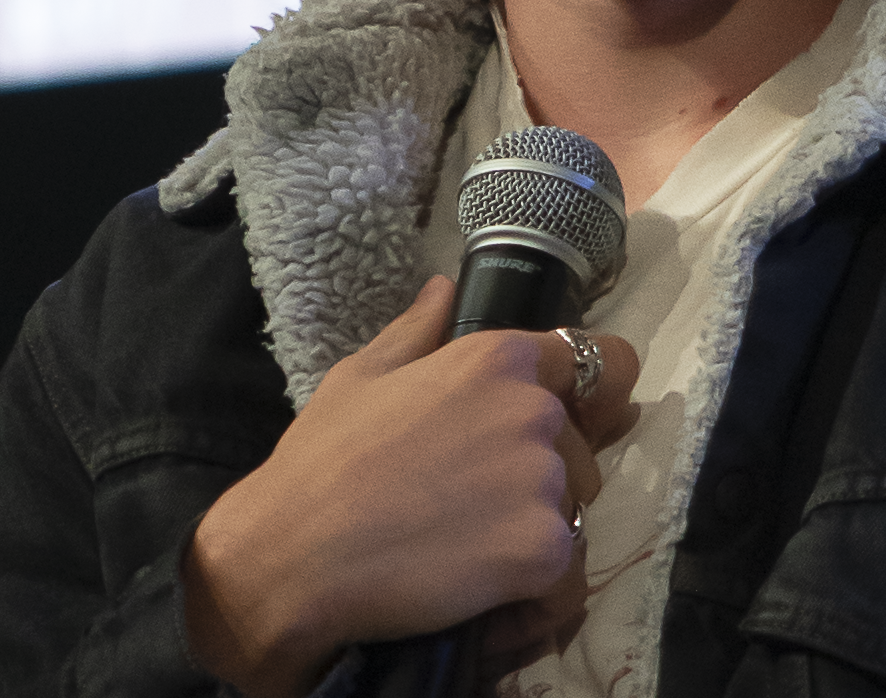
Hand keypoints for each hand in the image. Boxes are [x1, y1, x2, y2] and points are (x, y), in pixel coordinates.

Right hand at [182, 275, 638, 697]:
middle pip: (580, 446)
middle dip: (543, 473)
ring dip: (538, 529)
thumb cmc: (320, 463)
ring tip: (471, 551)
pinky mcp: (544, 549)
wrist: (292, 557)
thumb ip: (418, 330)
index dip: (584, 395)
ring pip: (574, 508)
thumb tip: (444, 289)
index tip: (561, 425)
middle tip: (474, 505)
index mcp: (498, 359)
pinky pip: (566, 575)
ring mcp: (545, 481)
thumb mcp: (361, 376)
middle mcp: (535, 410)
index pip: (593, 361)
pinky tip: (487, 596)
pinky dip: (535, 592)